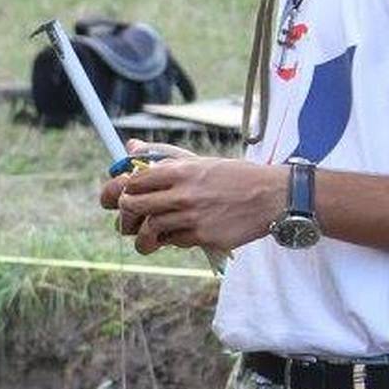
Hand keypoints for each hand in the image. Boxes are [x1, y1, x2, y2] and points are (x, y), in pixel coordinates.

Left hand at [100, 146, 282, 254]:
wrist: (271, 196)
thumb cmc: (234, 177)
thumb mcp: (199, 161)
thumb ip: (163, 156)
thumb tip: (131, 147)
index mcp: (180, 169)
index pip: (134, 180)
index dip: (119, 190)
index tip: (116, 196)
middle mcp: (183, 192)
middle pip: (134, 205)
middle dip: (124, 214)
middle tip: (125, 219)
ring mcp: (192, 216)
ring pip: (150, 229)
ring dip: (142, 237)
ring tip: (144, 239)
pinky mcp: (203, 236)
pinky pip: (174, 241)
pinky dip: (170, 241)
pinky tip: (175, 237)